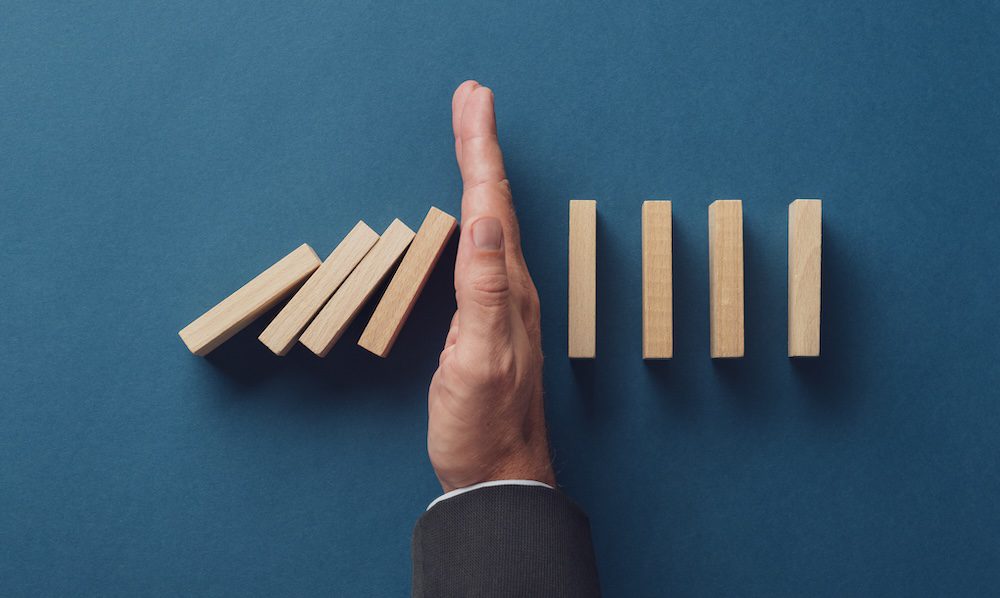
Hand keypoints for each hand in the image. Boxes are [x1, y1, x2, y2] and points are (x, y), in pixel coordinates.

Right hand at [427, 81, 554, 492]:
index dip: (480, 149)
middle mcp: (510, 286)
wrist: (497, 472)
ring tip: (471, 136)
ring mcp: (501, 302)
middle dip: (481, 145)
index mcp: (506, 288)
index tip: (474, 99)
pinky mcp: (488, 319)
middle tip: (472, 98)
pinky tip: (471, 213)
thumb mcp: (478, 360)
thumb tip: (485, 220)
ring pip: (490, 220)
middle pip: (493, 200)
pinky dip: (474, 213)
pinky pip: (482, 249)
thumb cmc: (483, 424)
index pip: (490, 203)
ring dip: (479, 172)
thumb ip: (485, 292)